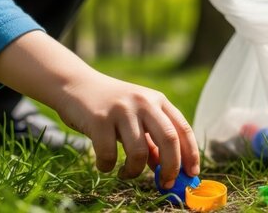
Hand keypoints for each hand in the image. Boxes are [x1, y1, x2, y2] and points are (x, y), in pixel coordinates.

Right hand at [57, 72, 199, 185]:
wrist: (76, 85)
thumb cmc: (111, 106)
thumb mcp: (137, 117)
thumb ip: (152, 140)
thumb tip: (165, 169)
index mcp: (158, 100)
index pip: (183, 129)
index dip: (191, 154)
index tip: (191, 174)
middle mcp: (143, 102)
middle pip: (169, 139)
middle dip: (171, 167)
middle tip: (165, 183)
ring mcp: (121, 109)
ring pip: (139, 152)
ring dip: (134, 171)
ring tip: (126, 173)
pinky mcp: (99, 119)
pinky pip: (109, 154)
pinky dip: (108, 166)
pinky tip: (105, 164)